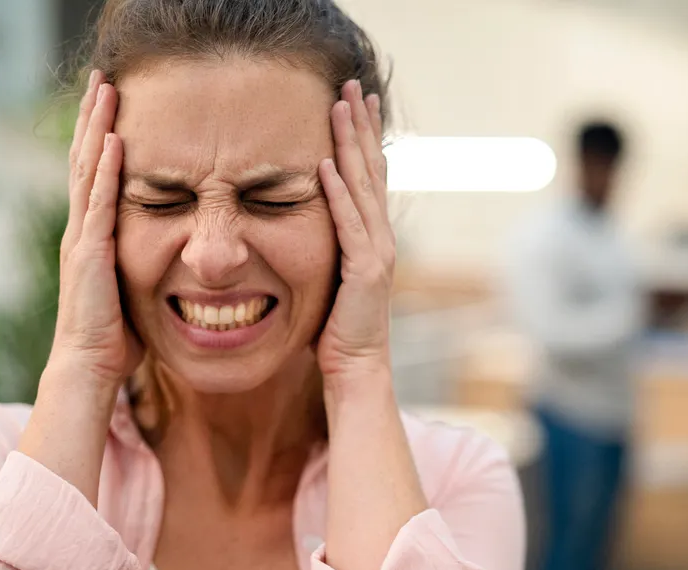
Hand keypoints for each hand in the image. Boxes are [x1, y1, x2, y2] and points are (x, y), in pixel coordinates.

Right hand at [51, 70, 141, 389]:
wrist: (91, 366)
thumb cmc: (119, 336)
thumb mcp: (139, 289)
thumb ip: (150, 265)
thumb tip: (180, 261)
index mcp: (95, 236)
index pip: (98, 176)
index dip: (103, 138)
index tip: (114, 105)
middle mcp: (84, 229)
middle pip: (88, 161)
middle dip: (96, 119)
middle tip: (105, 79)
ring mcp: (83, 238)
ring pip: (89, 171)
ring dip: (98, 128)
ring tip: (107, 91)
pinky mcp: (91, 253)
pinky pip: (100, 203)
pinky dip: (108, 170)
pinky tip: (117, 141)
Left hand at [316, 80, 395, 383]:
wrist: (357, 367)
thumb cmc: (338, 329)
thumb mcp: (331, 277)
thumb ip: (328, 247)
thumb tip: (307, 224)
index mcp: (372, 236)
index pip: (368, 175)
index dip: (363, 136)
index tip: (354, 101)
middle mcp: (380, 237)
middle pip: (371, 169)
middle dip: (362, 125)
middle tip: (353, 84)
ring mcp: (377, 252)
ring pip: (363, 187)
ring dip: (351, 144)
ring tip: (342, 107)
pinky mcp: (365, 270)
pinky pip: (349, 223)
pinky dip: (338, 192)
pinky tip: (326, 164)